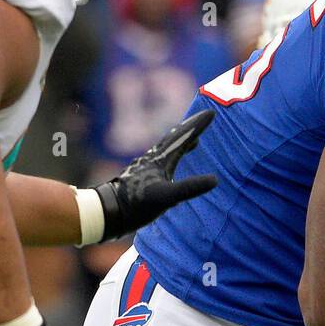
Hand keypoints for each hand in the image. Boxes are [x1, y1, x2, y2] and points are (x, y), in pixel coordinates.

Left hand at [91, 109, 217, 240]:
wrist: (109, 212)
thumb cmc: (137, 204)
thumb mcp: (166, 197)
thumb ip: (189, 188)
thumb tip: (215, 180)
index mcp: (161, 159)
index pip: (183, 137)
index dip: (198, 125)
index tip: (212, 113)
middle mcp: (153, 159)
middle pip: (174, 138)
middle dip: (190, 128)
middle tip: (203, 119)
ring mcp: (146, 167)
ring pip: (167, 149)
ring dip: (181, 142)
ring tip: (193, 140)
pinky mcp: (141, 178)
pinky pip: (162, 162)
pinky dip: (171, 158)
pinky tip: (170, 166)